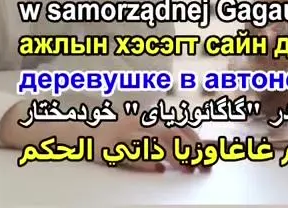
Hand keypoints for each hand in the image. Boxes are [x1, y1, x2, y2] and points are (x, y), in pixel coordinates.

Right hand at [58, 114, 206, 173]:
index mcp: (145, 120)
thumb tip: (183, 149)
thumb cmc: (113, 134)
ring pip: (152, 142)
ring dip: (171, 155)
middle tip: (199, 166)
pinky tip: (157, 168)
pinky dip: (145, 161)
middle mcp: (136, 124)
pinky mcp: (110, 148)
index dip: (193, 140)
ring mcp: (123, 135)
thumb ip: (157, 138)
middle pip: (167, 134)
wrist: (81, 132)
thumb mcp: (137, 132)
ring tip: (184, 168)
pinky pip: (129, 154)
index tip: (205, 155)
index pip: (175, 126)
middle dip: (187, 149)